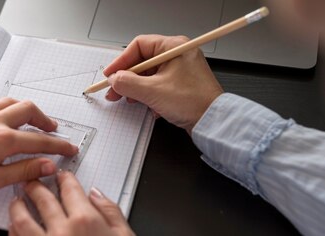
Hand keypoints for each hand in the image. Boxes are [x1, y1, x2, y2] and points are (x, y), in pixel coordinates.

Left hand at [0, 98, 78, 195]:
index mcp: (3, 140)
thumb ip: (24, 170)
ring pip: (9, 101)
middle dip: (44, 119)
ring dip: (24, 109)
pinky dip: (1, 110)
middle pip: (29, 110)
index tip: (68, 147)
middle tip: (51, 128)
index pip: (40, 140)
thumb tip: (46, 166)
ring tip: (28, 118)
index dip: (59, 145)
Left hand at [9, 171, 133, 235]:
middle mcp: (61, 231)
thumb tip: (97, 194)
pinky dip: (13, 230)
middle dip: (36, 185)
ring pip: (22, 219)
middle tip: (33, 180)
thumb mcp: (124, 235)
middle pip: (43, 199)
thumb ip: (111, 212)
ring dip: (18, 206)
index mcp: (85, 220)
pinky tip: (13, 226)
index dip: (65, 179)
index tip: (63, 176)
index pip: (70, 189)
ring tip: (17, 200)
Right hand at [103, 35, 222, 132]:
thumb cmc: (194, 102)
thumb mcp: (152, 91)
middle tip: (114, 90)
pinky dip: (149, 95)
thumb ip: (127, 83)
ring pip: (149, 75)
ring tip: (129, 100)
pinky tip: (149, 107)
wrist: (213, 123)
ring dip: (136, 89)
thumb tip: (114, 79)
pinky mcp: (180, 85)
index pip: (139, 46)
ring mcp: (180, 70)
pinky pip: (157, 85)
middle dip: (127, 78)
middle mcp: (178, 55)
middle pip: (142, 61)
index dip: (121, 60)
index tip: (110, 74)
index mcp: (174, 47)